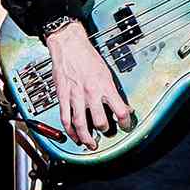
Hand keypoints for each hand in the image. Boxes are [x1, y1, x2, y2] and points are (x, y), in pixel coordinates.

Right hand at [44, 20, 133, 149]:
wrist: (69, 45)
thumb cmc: (88, 56)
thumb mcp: (106, 72)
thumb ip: (112, 91)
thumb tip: (122, 106)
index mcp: (105, 86)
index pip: (120, 111)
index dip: (126, 123)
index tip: (126, 126)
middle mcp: (91, 93)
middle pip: (101, 122)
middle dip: (105, 130)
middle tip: (106, 132)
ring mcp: (76, 96)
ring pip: (81, 124)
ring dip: (87, 138)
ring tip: (91, 144)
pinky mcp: (63, 96)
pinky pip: (66, 118)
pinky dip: (69, 130)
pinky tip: (74, 136)